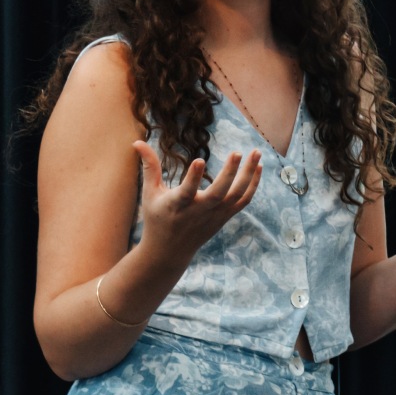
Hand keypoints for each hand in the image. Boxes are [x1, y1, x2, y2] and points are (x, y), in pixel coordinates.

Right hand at [133, 141, 261, 265]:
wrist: (170, 251)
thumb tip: (137, 142)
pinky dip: (253, 185)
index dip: (193, 177)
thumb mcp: (150, 194)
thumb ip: (149, 167)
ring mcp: (215, 215)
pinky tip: (258, 167)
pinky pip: (244, 200)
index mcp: (178, 205)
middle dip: (230, 173)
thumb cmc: (158, 218)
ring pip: (237, 195)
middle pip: (219, 194)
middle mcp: (199, 211)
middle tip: (238, 152)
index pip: (187, 191)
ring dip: (249, 174)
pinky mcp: (226, 217)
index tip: (200, 159)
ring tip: (256, 153)